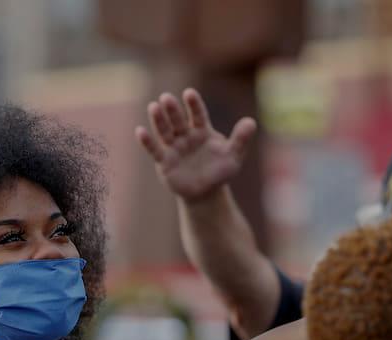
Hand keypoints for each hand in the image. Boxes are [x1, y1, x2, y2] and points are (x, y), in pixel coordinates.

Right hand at [136, 89, 256, 201]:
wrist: (206, 193)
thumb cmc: (220, 172)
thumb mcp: (234, 156)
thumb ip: (240, 139)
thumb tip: (251, 122)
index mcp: (202, 131)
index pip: (198, 114)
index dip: (193, 104)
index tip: (189, 93)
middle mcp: (186, 136)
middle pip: (178, 120)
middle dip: (172, 110)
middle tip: (166, 97)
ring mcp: (174, 148)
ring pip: (164, 131)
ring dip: (158, 120)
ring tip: (153, 107)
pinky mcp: (164, 162)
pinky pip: (155, 150)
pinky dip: (147, 141)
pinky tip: (140, 131)